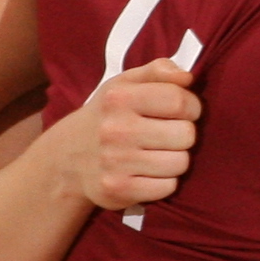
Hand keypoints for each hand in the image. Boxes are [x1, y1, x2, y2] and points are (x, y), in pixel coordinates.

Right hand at [67, 58, 198, 210]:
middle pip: (186, 134)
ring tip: (156, 154)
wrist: (67, 158)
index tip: (183, 112)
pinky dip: (164, 182)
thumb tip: (187, 77)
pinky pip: (168, 187)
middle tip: (166, 135)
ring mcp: (114, 162)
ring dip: (175, 159)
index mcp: (119, 98)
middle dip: (183, 134)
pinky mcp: (117, 189)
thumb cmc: (109, 115)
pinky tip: (147, 173)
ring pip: (181, 163)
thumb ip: (158, 71)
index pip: (180, 101)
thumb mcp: (126, 84)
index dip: (191, 107)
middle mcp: (115, 129)